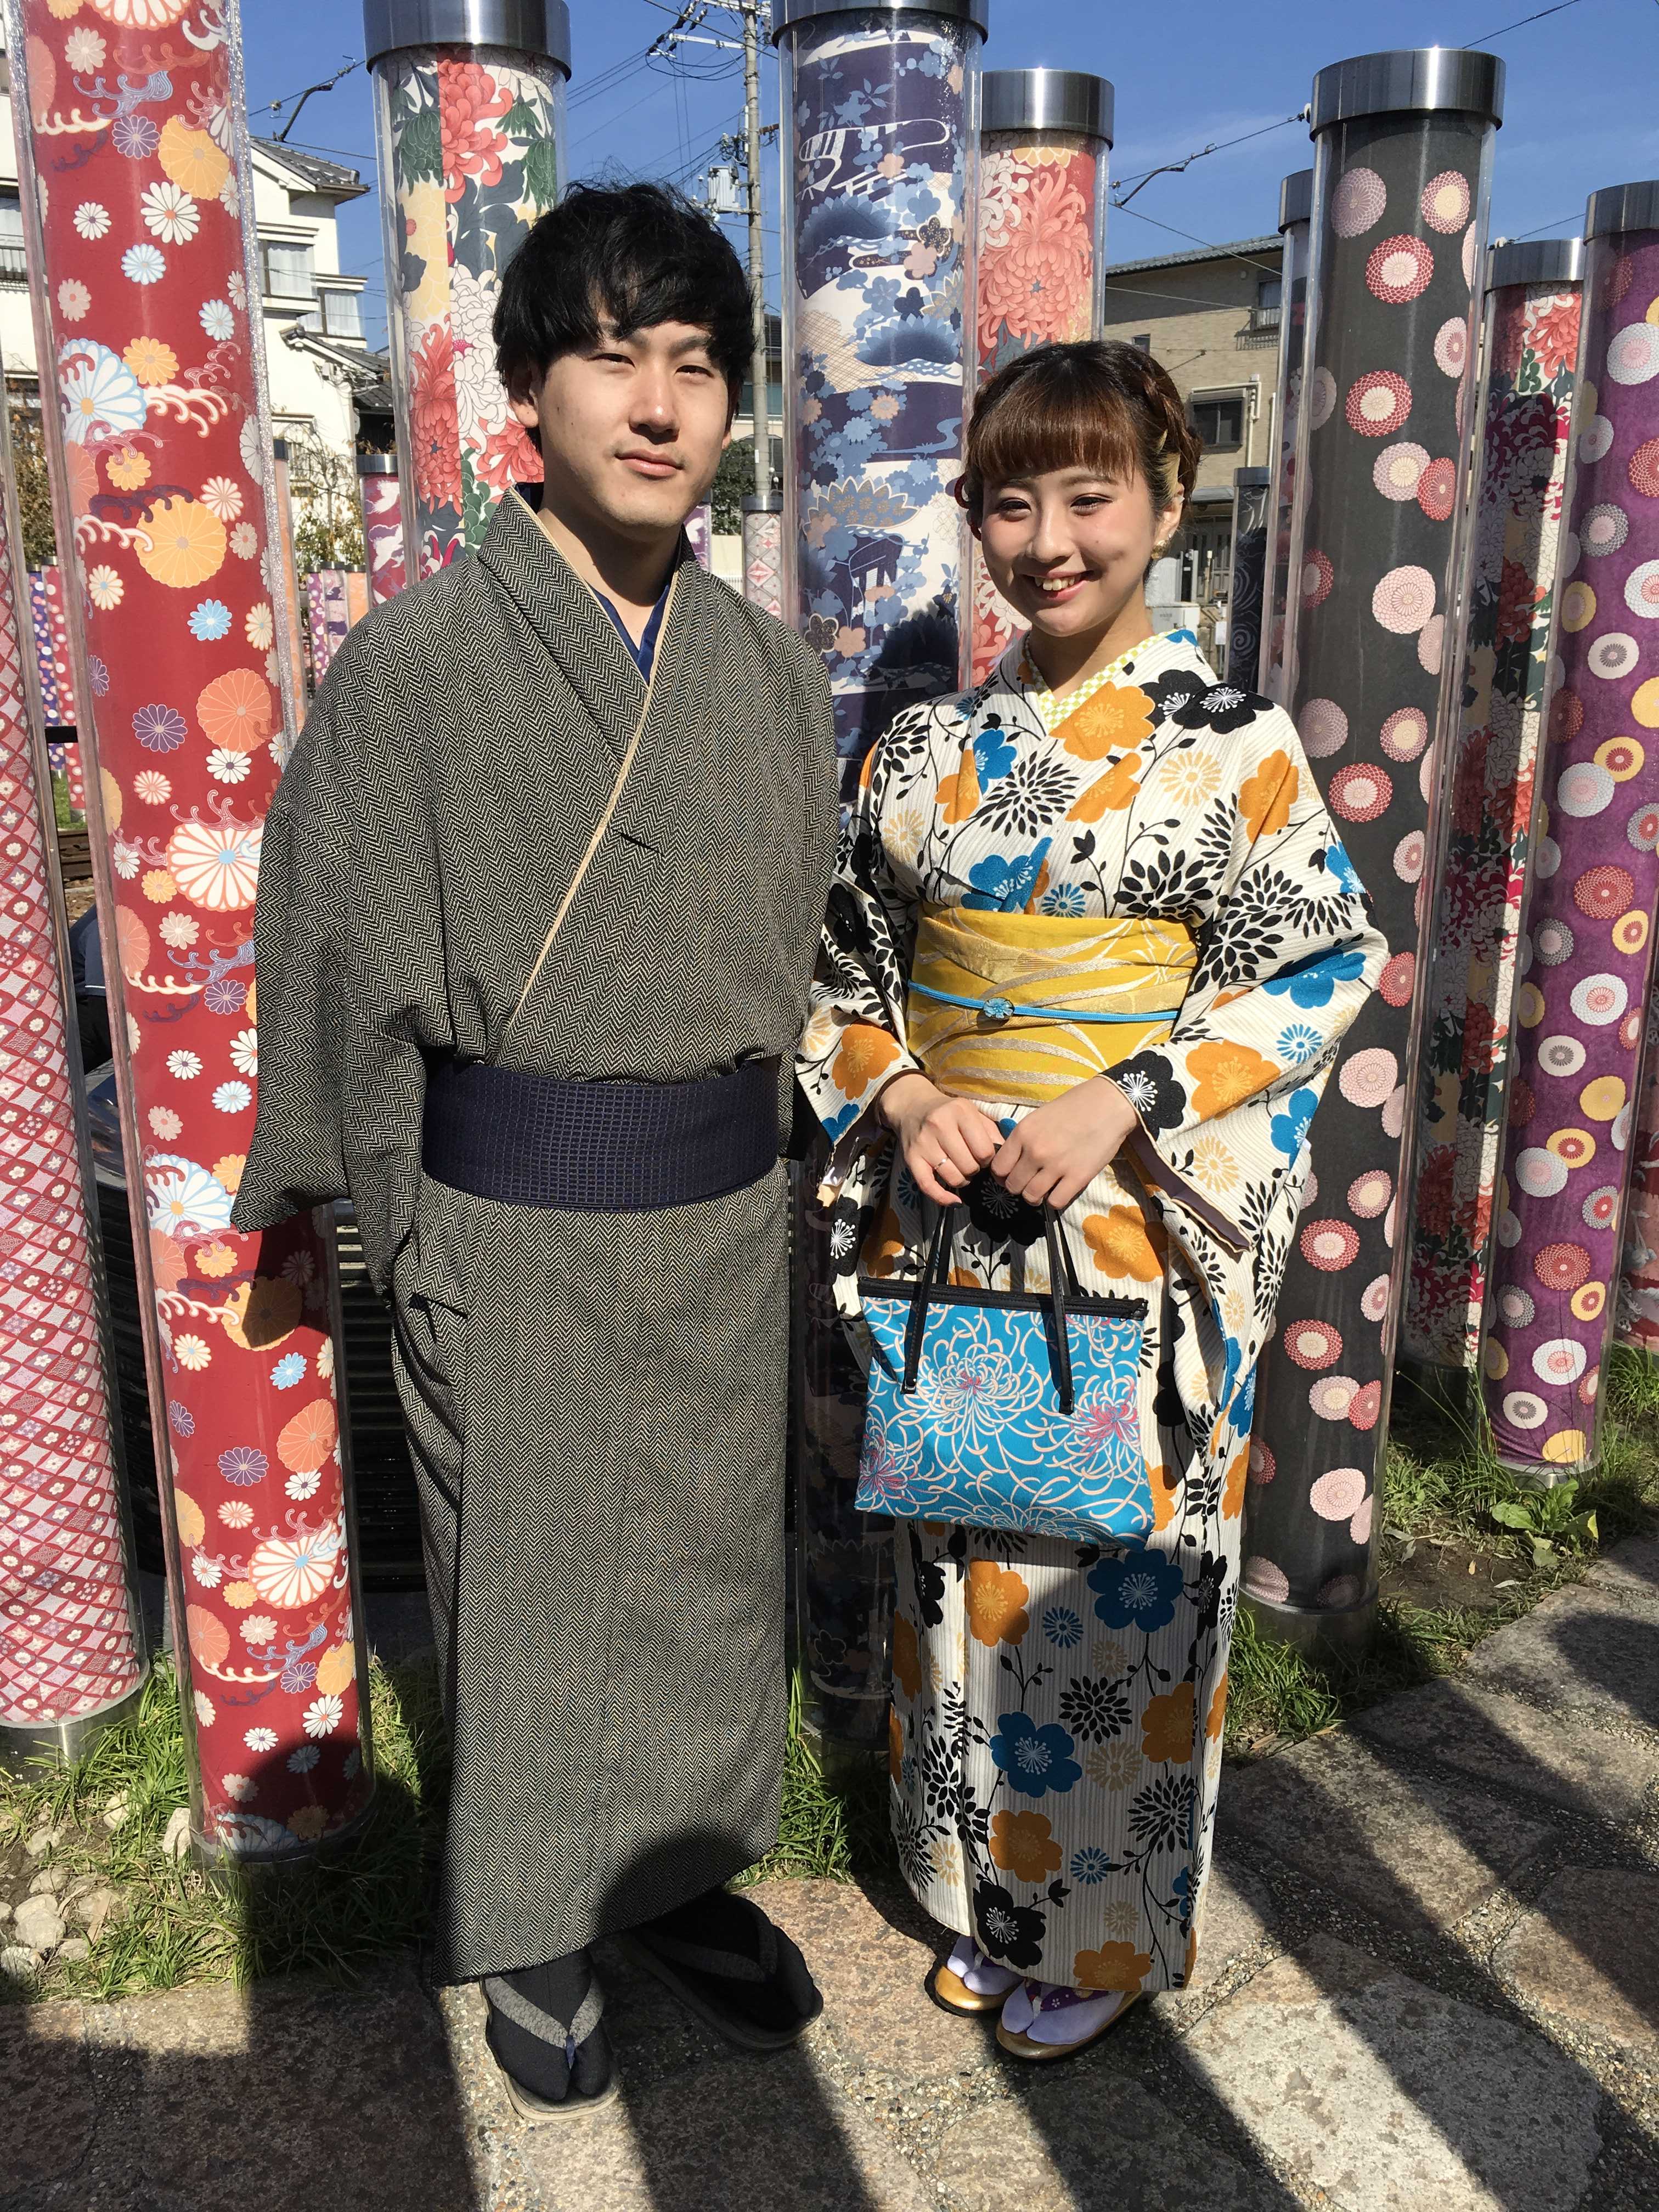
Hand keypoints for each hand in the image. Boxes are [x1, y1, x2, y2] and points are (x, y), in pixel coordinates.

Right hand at [878, 1071, 1002, 1207]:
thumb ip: (991, 1132)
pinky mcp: (911, 1158)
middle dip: (975, 1169)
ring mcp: (924, 1143)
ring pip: (953, 1178)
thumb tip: (1006, 1157)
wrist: (912, 1106)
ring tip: (960, 1170)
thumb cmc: (949, 1112)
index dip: (989, 1159)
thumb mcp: (972, 1113)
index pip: (984, 1150)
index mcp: (960, 1112)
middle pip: (969, 1166)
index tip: (984, 1156)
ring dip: (962, 1180)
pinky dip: (943, 1198)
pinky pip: (928, 1186)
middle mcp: (939, 1126)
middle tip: (971, 1162)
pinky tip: (954, 1201)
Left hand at [991, 1078, 1139, 1212]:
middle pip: (1013, 1185)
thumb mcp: (1038, 1117)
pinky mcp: (1078, 1177)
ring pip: (1031, 1196)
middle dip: (1018, 1187)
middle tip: (1029, 1182)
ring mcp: (1056, 1166)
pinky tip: (1060, 1190)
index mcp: (1023, 1133)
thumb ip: (1023, 1138)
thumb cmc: (1073, 1106)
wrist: (1108, 1105)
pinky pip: (1055, 1202)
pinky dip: (1054, 1200)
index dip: (1002, 1175)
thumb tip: (1012, 1160)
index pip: (998, 1168)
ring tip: (1043, 1190)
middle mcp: (1035, 1151)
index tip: (1011, 1175)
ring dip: (1034, 1197)